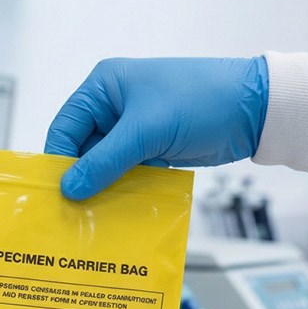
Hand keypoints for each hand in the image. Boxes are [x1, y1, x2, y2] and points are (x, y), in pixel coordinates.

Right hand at [44, 56, 268, 199]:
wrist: (253, 110)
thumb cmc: (200, 101)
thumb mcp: (146, 131)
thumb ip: (105, 161)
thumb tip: (69, 188)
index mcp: (104, 88)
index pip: (65, 127)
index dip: (58, 160)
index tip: (54, 194)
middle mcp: (113, 108)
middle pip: (82, 150)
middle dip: (80, 180)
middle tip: (71, 214)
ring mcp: (133, 132)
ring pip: (104, 166)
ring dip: (101, 190)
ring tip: (91, 220)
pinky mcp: (151, 151)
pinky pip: (126, 175)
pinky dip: (122, 192)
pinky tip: (116, 214)